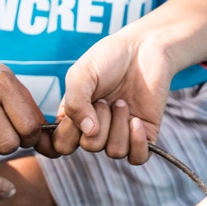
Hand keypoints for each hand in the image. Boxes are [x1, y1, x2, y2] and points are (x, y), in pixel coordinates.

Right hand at [48, 30, 169, 163]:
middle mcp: (96, 130)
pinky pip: (138, 158)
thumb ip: (75, 102)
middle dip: (99, 120)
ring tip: (121, 101)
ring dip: (118, 124)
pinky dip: (137, 142)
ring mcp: (120, 133)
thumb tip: (89, 132)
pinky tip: (136, 121)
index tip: (75, 110)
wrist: (143, 47)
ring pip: (114, 151)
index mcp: (74, 118)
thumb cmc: (108, 58)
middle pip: (90, 147)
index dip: (67, 134)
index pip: (62, 145)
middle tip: (105, 98)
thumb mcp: (80, 74)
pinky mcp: (144, 134)